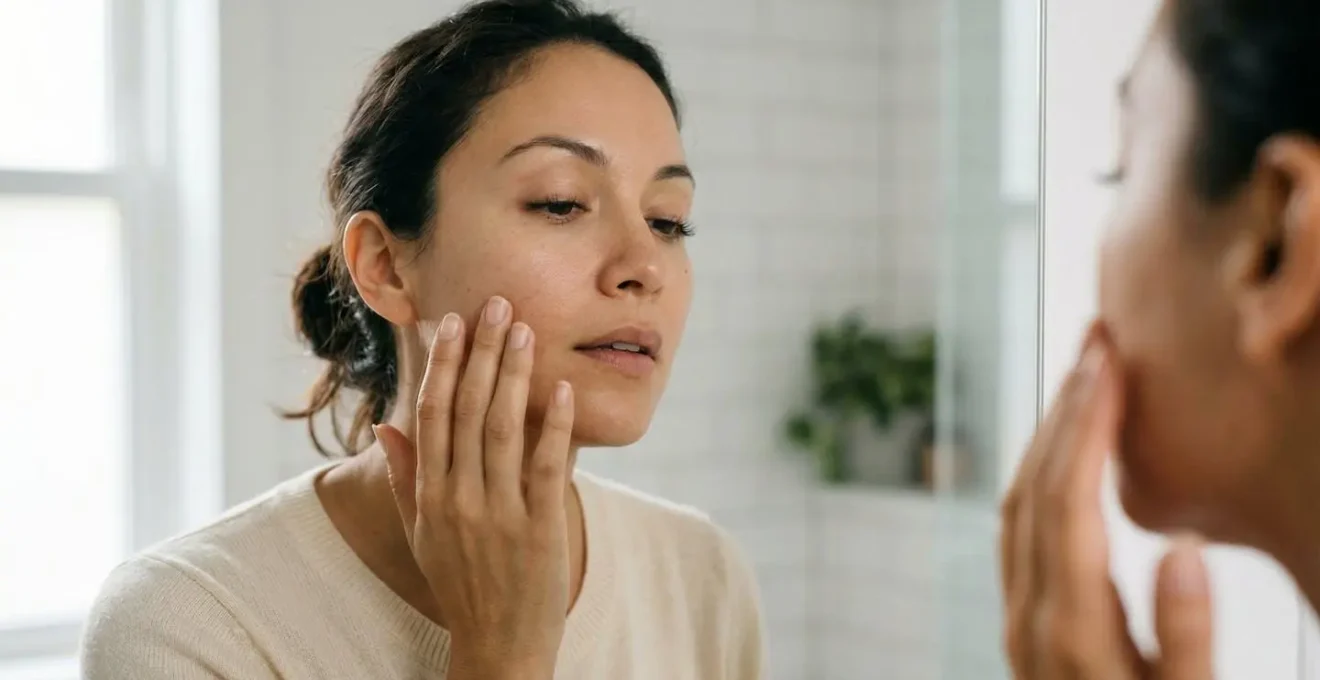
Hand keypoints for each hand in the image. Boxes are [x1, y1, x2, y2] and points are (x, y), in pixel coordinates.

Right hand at [374, 296, 574, 678]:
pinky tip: (562, 388)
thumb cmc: (460, 585)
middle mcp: (458, 499)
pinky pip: (547, 467)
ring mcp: (499, 515)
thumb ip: (402, 478)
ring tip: (525, 330)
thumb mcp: (421, 534)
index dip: (442, 365)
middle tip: (497, 304)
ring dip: (514, 375)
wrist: (498, 645)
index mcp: (429, 496)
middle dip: (481, 353)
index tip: (452, 322)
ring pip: (502, 430)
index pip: (431, 415)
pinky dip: (553, 424)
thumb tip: (384, 425)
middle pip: (466, 411)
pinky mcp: (540, 529)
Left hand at [999, 325, 1213, 678]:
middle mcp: (1031, 622)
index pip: (1066, 506)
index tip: (1106, 358)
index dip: (1084, 426)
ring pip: (1019, 507)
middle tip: (1095, 338)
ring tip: (1086, 377)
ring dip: (1047, 435)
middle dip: (1062, 409)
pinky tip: (1070, 454)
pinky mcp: (1029, 628)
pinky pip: (1022, 532)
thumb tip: (1177, 548)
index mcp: (1071, 637)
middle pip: (1032, 492)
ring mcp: (1022, 625)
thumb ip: (1186, 645)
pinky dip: (1044, 475)